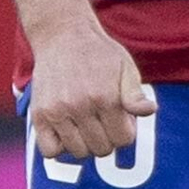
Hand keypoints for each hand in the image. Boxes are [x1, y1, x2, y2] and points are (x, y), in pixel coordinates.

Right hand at [29, 16, 156, 159]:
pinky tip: (67, 132)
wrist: (63, 35)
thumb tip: (149, 111)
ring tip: (86, 124)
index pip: (124, 139)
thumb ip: (136, 94)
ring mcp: (57, 111)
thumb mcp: (125, 67)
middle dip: (108, 137)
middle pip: (102, 149)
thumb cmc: (99, 54)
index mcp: (105, 96)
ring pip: (79, 153)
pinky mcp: (39, 114)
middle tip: (103, 119)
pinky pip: (50, 151)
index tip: (120, 117)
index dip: (126, 130)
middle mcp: (80, 106)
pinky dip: (60, 148)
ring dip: (86, 144)